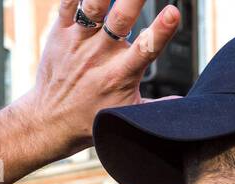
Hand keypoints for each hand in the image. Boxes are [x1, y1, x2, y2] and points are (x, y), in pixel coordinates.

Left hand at [16, 0, 181, 156]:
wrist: (51, 120)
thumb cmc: (92, 118)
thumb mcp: (130, 115)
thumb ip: (158, 106)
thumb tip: (183, 102)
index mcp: (121, 74)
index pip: (146, 48)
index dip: (161, 30)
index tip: (173, 12)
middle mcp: (99, 55)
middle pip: (120, 20)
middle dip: (134, 0)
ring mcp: (78, 41)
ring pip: (93, 7)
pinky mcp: (60, 33)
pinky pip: (67, 4)